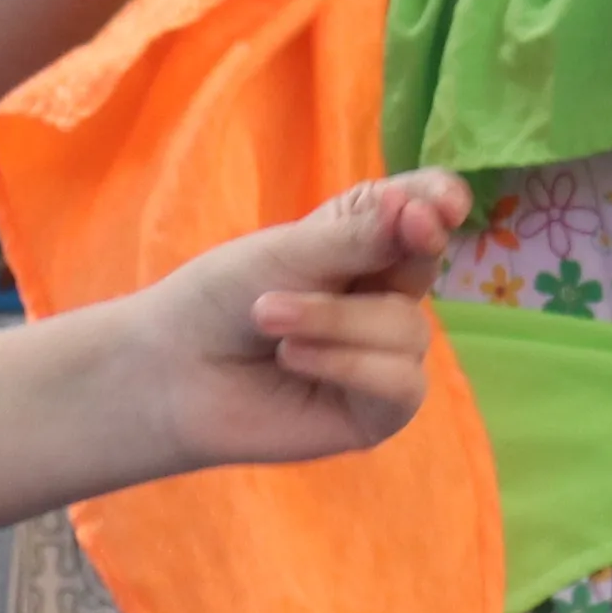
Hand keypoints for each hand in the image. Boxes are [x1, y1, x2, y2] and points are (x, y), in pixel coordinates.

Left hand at [116, 171, 471, 470]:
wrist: (171, 372)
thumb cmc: (221, 299)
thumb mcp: (291, 252)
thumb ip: (362, 235)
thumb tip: (422, 208)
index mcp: (369, 241)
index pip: (426, 209)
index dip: (441, 202)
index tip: (440, 206)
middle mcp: (386, 295)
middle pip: (426, 261)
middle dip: (389, 256)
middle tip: (334, 252)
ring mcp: (387, 354)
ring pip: (409, 328)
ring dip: (332, 322)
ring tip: (267, 320)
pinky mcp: (380, 410)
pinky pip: (400, 383)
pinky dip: (346, 366)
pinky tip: (293, 360)